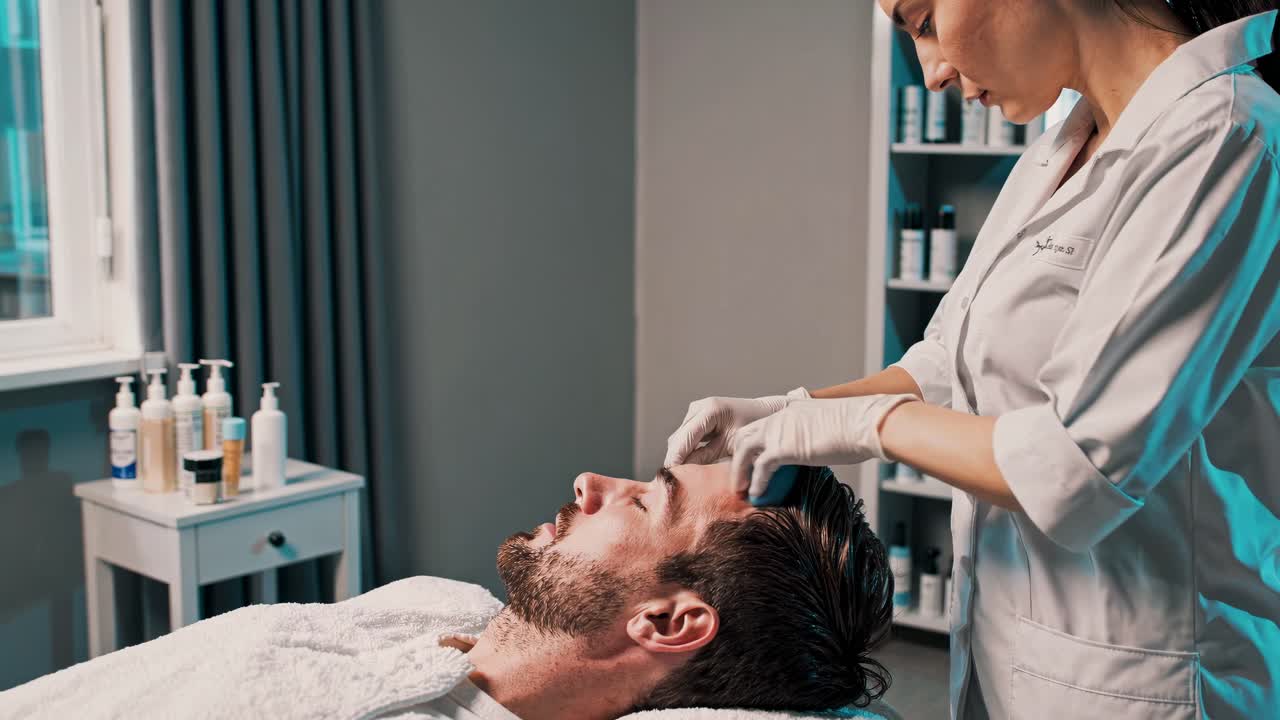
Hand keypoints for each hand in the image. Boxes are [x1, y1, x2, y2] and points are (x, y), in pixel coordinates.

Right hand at [664, 387, 811, 466]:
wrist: (767, 414)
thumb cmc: (756, 430)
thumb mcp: (734, 447)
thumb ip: (709, 458)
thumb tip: (688, 475)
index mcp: (710, 411)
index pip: (683, 439)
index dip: (675, 460)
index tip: (671, 479)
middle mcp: (698, 408)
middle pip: (677, 439)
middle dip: (675, 460)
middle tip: (676, 482)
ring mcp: (696, 411)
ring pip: (678, 439)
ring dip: (679, 456)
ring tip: (683, 477)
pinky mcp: (697, 418)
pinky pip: (685, 437)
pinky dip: (686, 451)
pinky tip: (689, 466)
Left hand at [729, 393, 920, 497]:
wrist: (866, 423)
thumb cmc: (858, 426)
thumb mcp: (829, 426)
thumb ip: (815, 435)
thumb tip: (817, 451)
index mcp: (790, 411)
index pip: (760, 425)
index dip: (751, 444)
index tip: (748, 461)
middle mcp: (780, 417)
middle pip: (745, 435)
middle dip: (737, 456)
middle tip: (738, 476)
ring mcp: (779, 431)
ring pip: (744, 450)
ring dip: (739, 471)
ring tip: (739, 489)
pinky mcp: (784, 447)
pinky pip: (761, 467)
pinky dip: (756, 482)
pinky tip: (756, 495)